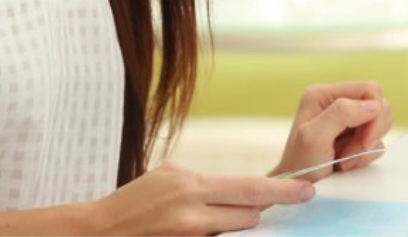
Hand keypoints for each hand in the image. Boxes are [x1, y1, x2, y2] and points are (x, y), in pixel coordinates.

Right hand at [89, 162, 313, 234]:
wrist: (100, 232)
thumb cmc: (134, 201)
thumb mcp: (170, 176)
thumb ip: (205, 184)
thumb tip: (236, 191)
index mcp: (193, 186)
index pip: (252, 189)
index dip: (284, 192)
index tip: (308, 190)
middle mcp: (194, 214)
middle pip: (250, 216)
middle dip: (254, 213)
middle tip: (250, 209)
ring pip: (235, 234)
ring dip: (234, 229)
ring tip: (211, 219)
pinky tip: (201, 228)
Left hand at [270, 81, 392, 180]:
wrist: (297, 190)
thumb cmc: (299, 167)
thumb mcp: (314, 138)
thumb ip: (342, 113)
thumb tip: (374, 105)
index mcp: (323, 94)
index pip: (369, 89)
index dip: (375, 114)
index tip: (365, 141)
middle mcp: (336, 101)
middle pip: (379, 105)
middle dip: (370, 133)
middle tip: (350, 153)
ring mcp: (346, 119)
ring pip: (379, 123)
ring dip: (366, 146)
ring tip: (345, 159)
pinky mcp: (354, 135)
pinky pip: (376, 140)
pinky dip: (365, 155)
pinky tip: (346, 162)